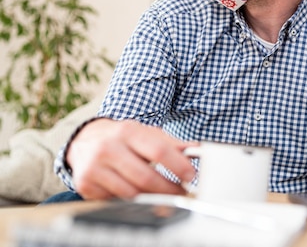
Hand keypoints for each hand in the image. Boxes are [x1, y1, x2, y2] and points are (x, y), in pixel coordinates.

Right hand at [67, 118, 196, 199]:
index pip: (158, 151)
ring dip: (151, 197)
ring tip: (162, 194)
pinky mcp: (85, 183)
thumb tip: (196, 149)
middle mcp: (108, 148)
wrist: (85, 139)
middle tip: (180, 192)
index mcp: (128, 131)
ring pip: (132, 192)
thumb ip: (170, 143)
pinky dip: (130, 199)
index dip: (178, 165)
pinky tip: (135, 192)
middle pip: (146, 177)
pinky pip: (115, 200)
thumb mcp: (145, 133)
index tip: (191, 176)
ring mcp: (94, 166)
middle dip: (168, 189)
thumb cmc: (122, 137)